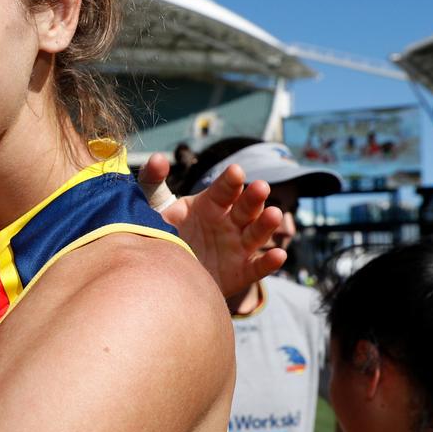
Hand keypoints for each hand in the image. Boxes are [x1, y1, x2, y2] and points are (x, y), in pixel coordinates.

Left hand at [140, 155, 284, 297]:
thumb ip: (153, 182)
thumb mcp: (155, 208)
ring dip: (266, 224)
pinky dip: (269, 263)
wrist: (164, 274)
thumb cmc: (161, 234)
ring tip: (274, 214)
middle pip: (245, 208)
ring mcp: (236, 247)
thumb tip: (158, 158)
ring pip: (256, 234)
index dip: (230, 181)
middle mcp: (228, 223)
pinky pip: (257, 268)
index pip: (223, 190)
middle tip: (260, 187)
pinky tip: (279, 255)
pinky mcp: (240, 273)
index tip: (235, 171)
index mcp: (210, 204)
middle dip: (253, 197)